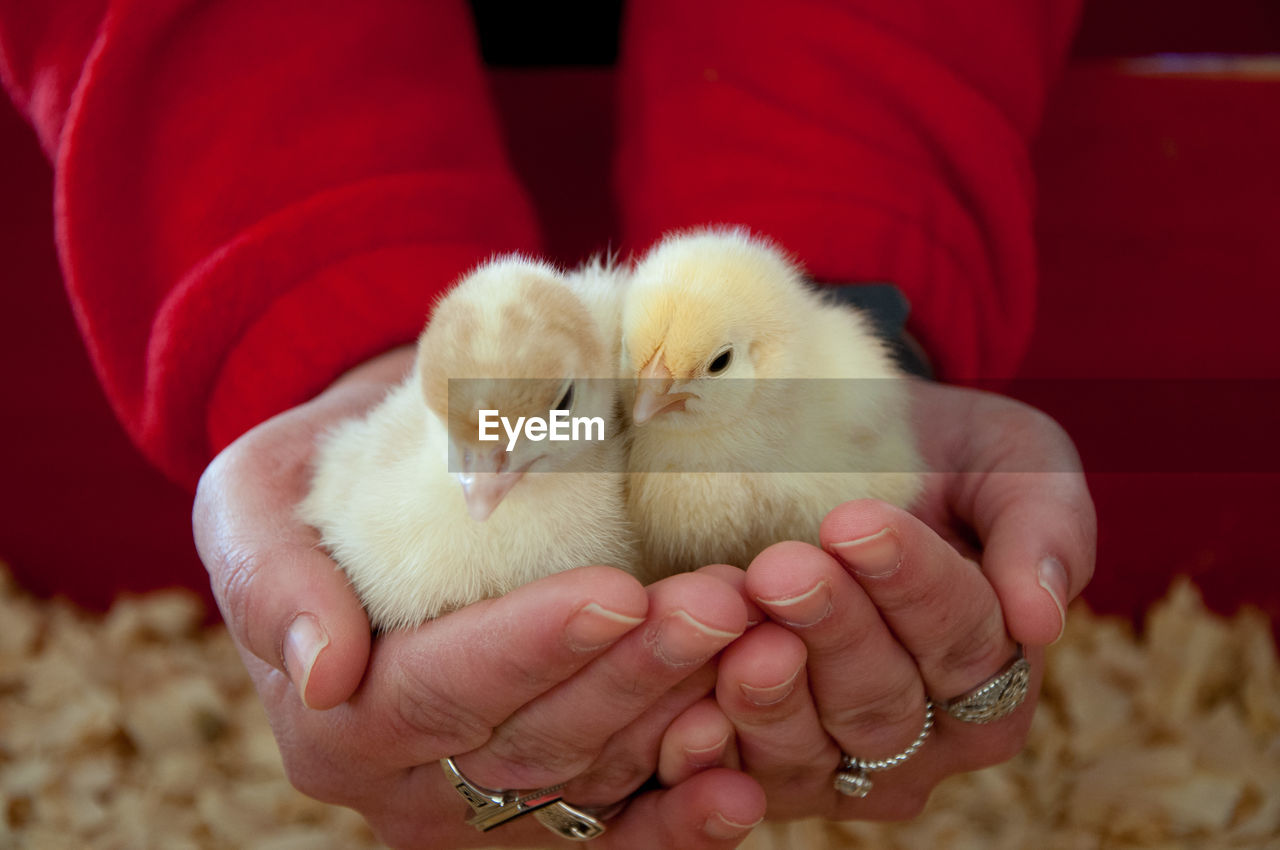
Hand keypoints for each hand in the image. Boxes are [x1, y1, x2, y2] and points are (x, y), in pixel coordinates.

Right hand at [192, 348, 765, 847]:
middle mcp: (411, 785)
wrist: (382, 503)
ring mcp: (487, 806)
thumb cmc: (319, 487)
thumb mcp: (256, 501)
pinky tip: (742, 788)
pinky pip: (620, 829)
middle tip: (723, 601)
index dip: (531, 649)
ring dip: (683, 721)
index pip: (442, 692)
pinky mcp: (550, 806)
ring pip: (595, 780)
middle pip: (536, 742)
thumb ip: (271, 581)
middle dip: (636, 674)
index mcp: (337, 722)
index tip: (618, 593)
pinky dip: (684, 817)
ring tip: (762, 650)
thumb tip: (321, 672)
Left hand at [673, 380, 1094, 819]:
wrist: (842, 457)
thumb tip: (1042, 617)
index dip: (911, 582)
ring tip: (736, 611)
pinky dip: (713, 738)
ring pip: (813, 746)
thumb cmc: (943, 458)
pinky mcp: (768, 770)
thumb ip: (1045, 526)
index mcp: (1001, 671)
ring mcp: (846, 762)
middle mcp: (932, 737)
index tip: (854, 522)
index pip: (966, 638)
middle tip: (781, 565)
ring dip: (769, 686)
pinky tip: (690, 689)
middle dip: (831, 627)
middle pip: (885, 699)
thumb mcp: (1013, 460)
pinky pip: (741, 774)